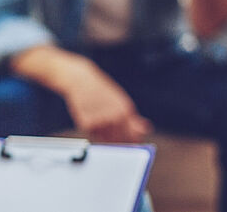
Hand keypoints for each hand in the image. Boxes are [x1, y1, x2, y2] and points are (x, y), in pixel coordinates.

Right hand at [12, 46, 151, 142]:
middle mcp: (113, 116)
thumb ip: (133, 118)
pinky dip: (93, 129)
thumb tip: (146, 130)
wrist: (80, 80)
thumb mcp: (121, 101)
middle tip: (111, 130)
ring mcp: (99, 120)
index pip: (131, 136)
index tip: (131, 146)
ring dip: (104, 134)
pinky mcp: (86, 122)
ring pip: (105, 138)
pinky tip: (91, 116)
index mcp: (124, 110)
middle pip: (118, 140)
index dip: (132, 143)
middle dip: (117, 140)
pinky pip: (93, 134)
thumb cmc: (102, 91)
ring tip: (100, 118)